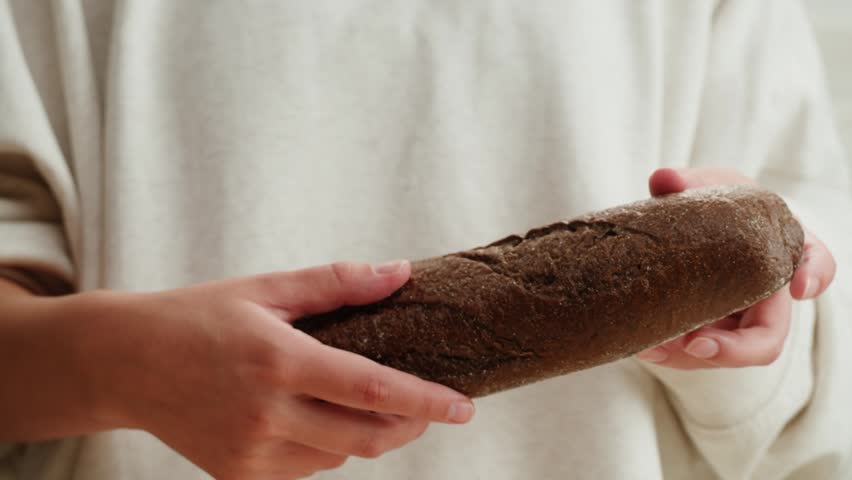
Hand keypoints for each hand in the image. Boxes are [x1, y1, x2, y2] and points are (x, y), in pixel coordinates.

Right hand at [66, 261, 473, 478]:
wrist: (126, 362)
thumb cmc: (199, 317)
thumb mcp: (267, 288)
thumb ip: (338, 283)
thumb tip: (399, 272)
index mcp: (279, 362)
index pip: (373, 389)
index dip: (427, 401)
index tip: (465, 406)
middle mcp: (267, 415)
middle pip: (366, 436)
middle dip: (411, 425)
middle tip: (431, 408)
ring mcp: (250, 452)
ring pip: (339, 458)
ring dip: (369, 435)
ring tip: (375, 406)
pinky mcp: (238, 475)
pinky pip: (306, 470)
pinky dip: (330, 449)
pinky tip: (325, 420)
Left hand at [635, 168, 835, 368]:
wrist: (694, 226)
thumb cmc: (717, 204)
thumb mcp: (707, 186)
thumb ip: (687, 182)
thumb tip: (663, 179)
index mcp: (782, 251)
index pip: (817, 262)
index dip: (814, 275)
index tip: (800, 286)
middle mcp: (768, 295)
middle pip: (768, 337)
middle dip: (736, 349)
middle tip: (699, 344)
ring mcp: (737, 321)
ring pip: (726, 354)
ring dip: (689, 357)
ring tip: (651, 346)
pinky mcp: (708, 333)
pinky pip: (693, 354)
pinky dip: (669, 355)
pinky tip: (643, 346)